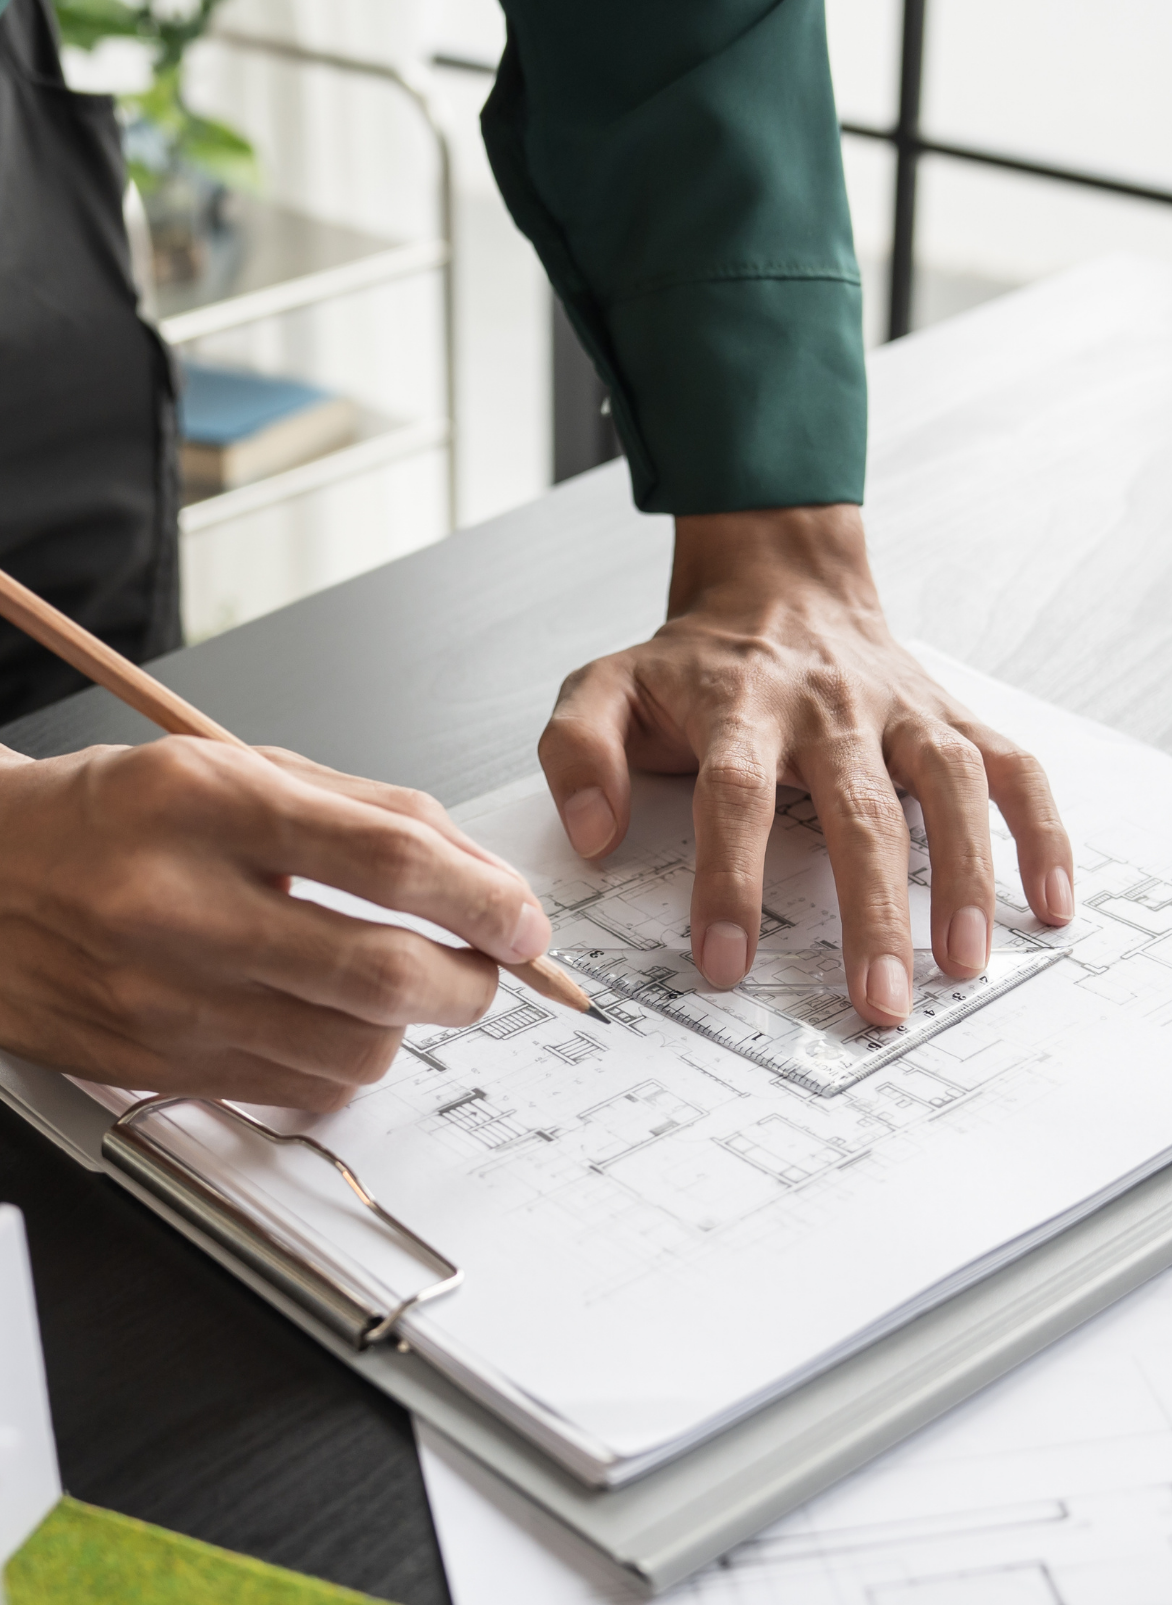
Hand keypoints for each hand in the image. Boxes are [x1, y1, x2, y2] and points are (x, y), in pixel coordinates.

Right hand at [0, 691, 552, 1109]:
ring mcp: (159, 997)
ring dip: (403, 1027)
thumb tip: (470, 874)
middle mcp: (176, 904)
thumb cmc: (99, 816)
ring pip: (349, 1049)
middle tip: (485, 970)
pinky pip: (292, 1090)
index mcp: (200, 803)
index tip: (518, 918)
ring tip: (390, 990)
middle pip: (379, 972)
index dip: (480, 896)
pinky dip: (338, 1064)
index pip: (384, 858)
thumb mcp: (218, 767)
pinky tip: (323, 1024)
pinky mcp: (150, 1064)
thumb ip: (348, 810)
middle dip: (468, 982)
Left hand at [536, 505, 1073, 1026]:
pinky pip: (1011, 768)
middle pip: (856, 810)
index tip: (727, 961)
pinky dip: (1042, 830)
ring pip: (949, 788)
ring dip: (962, 877)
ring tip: (963, 964)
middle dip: (869, 912)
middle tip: (875, 1001)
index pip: (734, 797)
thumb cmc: (689, 662)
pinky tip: (1047, 903)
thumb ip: (577, 754)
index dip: (730, 880)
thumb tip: (593, 835)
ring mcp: (900, 709)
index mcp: (739, 705)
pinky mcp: (950, 716)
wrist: (776, 583)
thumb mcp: (603, 687)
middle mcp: (829, 706)